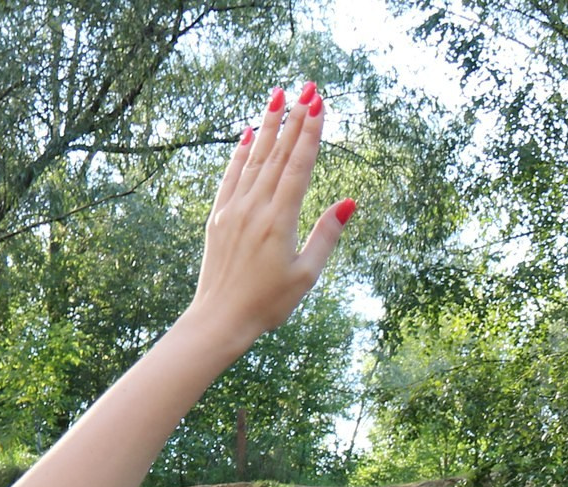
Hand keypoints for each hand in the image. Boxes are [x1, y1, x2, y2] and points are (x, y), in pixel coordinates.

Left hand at [183, 83, 349, 353]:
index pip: (298, 166)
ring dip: (268, 125)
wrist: (220, 318)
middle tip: (306, 87)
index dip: (310, 133)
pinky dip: (241, 153)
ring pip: (254, 158)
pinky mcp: (219, 215)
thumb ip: (326, 236)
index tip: (319, 104)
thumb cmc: (268, 303)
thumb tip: (348, 202)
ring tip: (278, 96)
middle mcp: (255, 207)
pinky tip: (249, 134)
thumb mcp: (306, 275)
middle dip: (294, 118)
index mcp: (279, 220)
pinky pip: (232, 175)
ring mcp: (234, 209)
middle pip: (278, 154)